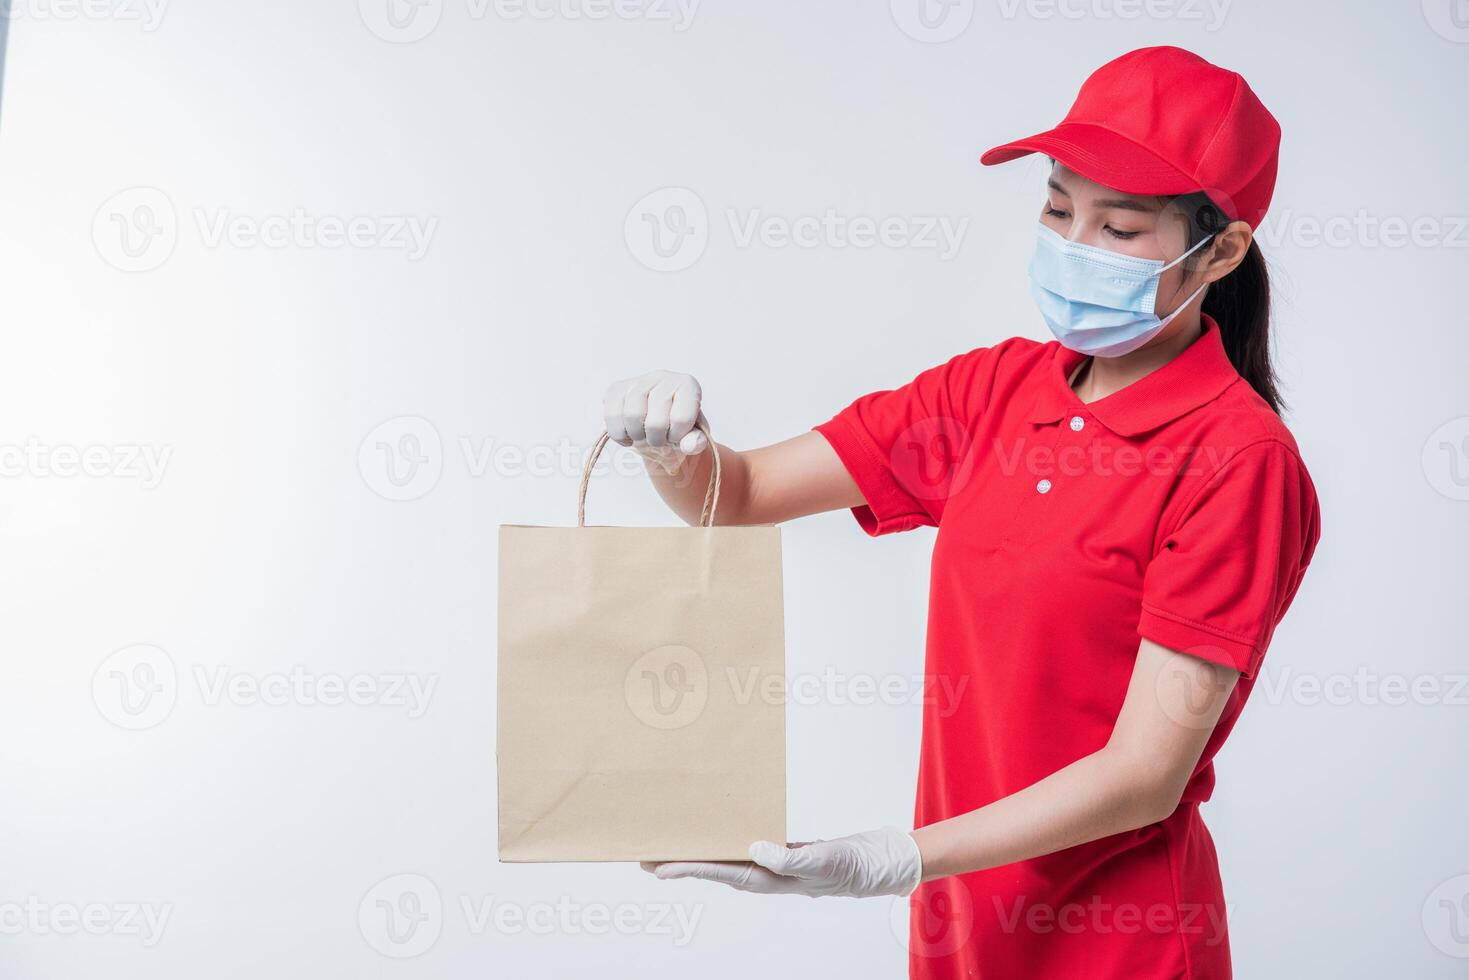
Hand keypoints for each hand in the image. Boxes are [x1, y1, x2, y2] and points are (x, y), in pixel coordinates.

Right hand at [602, 370, 708, 473]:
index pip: (681, 419)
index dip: (676, 436)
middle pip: (655, 423)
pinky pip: (612, 415)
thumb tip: (690, 445)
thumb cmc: (678, 426)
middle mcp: (664, 377)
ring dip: (636, 437)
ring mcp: (639, 380)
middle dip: (655, 440)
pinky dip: (619, 434)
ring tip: (643, 436)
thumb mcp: (693, 436)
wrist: (659, 421)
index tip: (675, 435)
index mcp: (688, 385)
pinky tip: (628, 435)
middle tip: (657, 439)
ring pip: (631, 417)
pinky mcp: (617, 388)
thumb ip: (696, 442)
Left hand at [642, 827, 922, 898]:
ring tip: (671, 841)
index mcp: (766, 878)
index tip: (657, 866)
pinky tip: (714, 827)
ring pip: (724, 854)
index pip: (718, 871)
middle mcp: (761, 871)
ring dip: (699, 848)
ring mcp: (768, 860)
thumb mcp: (818, 861)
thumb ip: (787, 859)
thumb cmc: (845, 866)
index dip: (686, 868)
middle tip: (646, 855)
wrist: (870, 863)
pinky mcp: (777, 848)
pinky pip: (742, 842)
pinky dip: (725, 835)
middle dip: (680, 861)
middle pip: (712, 865)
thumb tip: (754, 850)